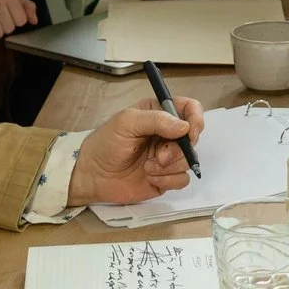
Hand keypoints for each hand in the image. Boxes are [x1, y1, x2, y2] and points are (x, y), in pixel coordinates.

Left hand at [68, 95, 208, 205]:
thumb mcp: (127, 122)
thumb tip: (185, 127)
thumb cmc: (106, 143)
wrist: (92, 175)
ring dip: (169, 166)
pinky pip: (182, 180)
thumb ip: (156, 120)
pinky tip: (150, 178)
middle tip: (160, 156)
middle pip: (193, 138)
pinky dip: (167, 180)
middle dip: (178, 150)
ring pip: (189, 160)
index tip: (190, 133)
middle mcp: (167, 134)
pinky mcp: (166, 178)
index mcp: (159, 113)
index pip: (190, 109)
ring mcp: (168, 157)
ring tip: (148, 167)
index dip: (195, 119)